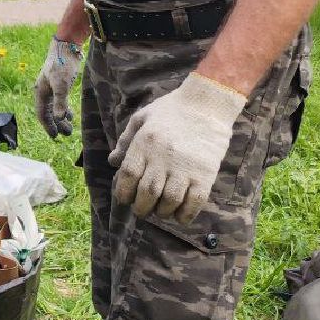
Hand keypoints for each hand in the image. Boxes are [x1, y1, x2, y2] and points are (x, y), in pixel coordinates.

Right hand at [33, 37, 83, 137]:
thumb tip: (59, 119)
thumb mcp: (62, 85)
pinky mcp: (58, 83)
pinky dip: (63, 109)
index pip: (42, 114)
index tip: (55, 136)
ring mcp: (50, 87)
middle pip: (47, 112)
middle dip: (56, 124)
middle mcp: (43, 91)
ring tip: (70, 127)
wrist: (66, 47)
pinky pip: (58, 101)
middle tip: (67, 134)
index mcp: (40, 92)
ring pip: (53, 107)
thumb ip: (60, 102)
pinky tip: (70, 114)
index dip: (48, 126)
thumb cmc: (63, 65)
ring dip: (60, 118)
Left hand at [112, 73, 246, 223]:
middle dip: (141, 208)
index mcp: (145, 143)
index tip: (124, 198)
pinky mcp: (205, 174)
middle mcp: (163, 157)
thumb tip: (112, 162)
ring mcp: (186, 167)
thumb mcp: (141, 118)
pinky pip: (195, 202)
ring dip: (162, 213)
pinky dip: (185, 214)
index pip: (128, 176)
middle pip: (147, 193)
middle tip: (142, 210)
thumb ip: (125, 140)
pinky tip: (180, 215)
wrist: (207, 104)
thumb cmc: (171, 109)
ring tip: (160, 211)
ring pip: (169, 201)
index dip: (123, 192)